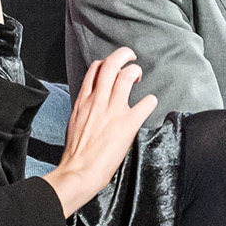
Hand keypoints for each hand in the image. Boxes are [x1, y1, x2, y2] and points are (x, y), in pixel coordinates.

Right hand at [38, 46, 156, 216]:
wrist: (78, 170)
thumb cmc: (75, 152)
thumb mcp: (74, 122)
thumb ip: (85, 109)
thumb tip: (92, 105)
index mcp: (84, 101)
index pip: (95, 69)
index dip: (107, 62)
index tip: (114, 66)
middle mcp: (98, 101)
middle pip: (111, 64)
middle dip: (124, 54)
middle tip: (131, 57)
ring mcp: (113, 111)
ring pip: (127, 76)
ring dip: (135, 71)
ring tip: (138, 76)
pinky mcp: (127, 124)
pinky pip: (145, 103)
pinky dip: (151, 100)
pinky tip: (150, 102)